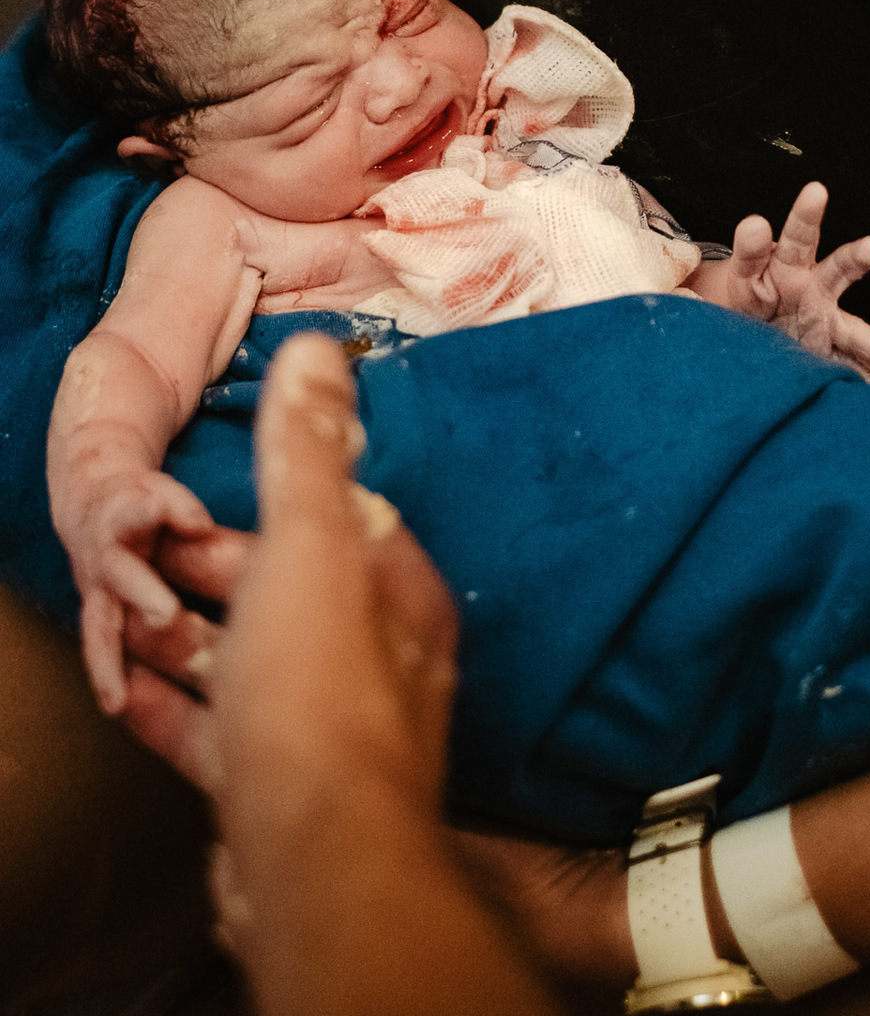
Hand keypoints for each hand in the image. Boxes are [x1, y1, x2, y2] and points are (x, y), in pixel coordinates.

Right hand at [56, 464, 215, 715]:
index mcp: (126, 515)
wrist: (94, 508)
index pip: (144, 508)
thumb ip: (181, 509)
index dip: (170, 512)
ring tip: (118, 698)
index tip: (198, 522)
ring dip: (110, 661)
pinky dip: (110, 678)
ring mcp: (100, 592)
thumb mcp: (162, 495)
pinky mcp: (101, 619)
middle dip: (143, 593)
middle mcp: (108, 558)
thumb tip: (201, 527)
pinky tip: (120, 707)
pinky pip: (103, 650)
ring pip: (102, 627)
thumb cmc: (144, 505)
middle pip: (121, 575)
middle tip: (166, 615)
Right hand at [126, 336, 549, 1015]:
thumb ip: (308, 452)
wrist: (314, 862)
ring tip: (124, 618)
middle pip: (283, 596)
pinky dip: (168, 707)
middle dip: (210, 575)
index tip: (199, 504)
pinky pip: (217, 732)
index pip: (338, 524)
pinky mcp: (279, 789)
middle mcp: (379, 660)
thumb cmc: (320, 697)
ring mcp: (328, 730)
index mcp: (400, 592)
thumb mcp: (309, 547)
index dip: (265, 508)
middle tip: (146, 563)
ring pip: (245, 664)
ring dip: (181, 638)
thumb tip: (322, 353)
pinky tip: (124, 692)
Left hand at [726, 182, 869, 376]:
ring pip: (853, 332)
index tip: (799, 201)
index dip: (793, 220)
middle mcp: (813, 288)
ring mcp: (825, 323)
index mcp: (784, 262)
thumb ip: (746, 254)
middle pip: (840, 269)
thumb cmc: (747, 293)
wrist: (751, 327)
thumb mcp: (738, 273)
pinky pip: (852, 370)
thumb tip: (747, 228)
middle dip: (858, 258)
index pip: (786, 239)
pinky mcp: (829, 352)